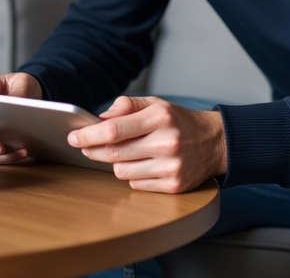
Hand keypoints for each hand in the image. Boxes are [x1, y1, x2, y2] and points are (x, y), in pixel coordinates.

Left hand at [68, 96, 226, 193]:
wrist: (215, 142)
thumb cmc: (179, 122)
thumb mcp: (156, 104)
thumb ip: (127, 105)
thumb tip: (100, 118)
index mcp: (160, 118)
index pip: (114, 129)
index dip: (89, 135)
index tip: (74, 136)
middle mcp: (167, 143)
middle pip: (114, 153)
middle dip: (93, 150)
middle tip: (84, 146)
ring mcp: (171, 167)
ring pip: (122, 172)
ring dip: (115, 163)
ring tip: (123, 153)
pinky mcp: (174, 186)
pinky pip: (137, 184)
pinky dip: (133, 175)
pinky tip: (142, 164)